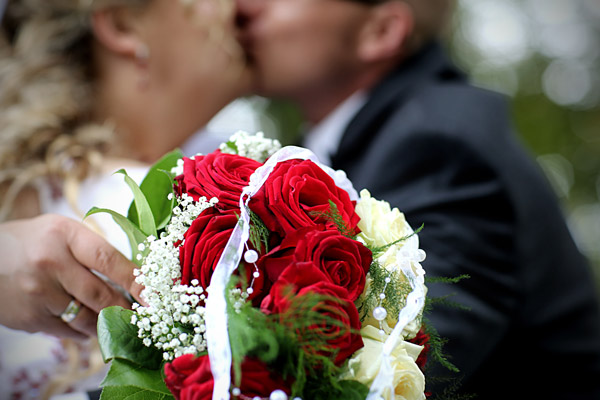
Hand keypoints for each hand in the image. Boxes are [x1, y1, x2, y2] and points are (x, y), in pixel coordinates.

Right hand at [0, 214, 142, 338]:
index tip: (155, 295)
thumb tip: (134, 276)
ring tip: (115, 319)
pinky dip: (83, 331)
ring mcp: (38, 293)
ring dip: (106, 323)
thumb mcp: (61, 232)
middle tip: (142, 314)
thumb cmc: (29, 242)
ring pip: (87, 318)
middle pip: (101, 294)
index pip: (109, 260)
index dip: (136, 280)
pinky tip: (87, 325)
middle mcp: (51, 263)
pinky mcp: (29, 318)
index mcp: (64, 234)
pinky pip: (68, 332)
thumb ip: (93, 249)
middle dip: (126, 308)